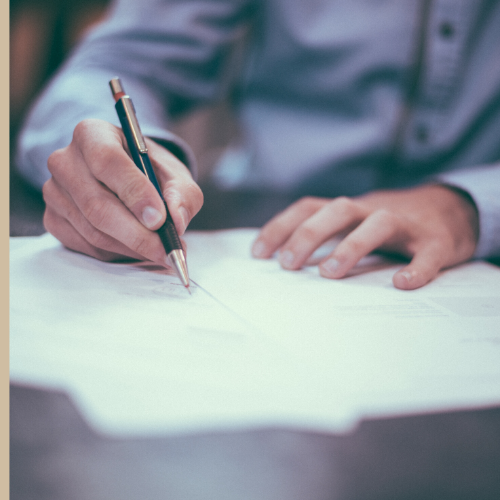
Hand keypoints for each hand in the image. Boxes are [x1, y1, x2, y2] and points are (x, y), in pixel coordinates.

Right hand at [43, 118, 202, 265]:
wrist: (128, 179)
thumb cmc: (151, 172)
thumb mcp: (175, 175)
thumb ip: (182, 194)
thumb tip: (177, 221)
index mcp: (93, 134)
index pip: (107, 161)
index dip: (134, 193)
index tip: (159, 219)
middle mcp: (65, 161)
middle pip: (97, 205)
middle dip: (137, 234)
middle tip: (166, 249)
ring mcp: (54, 192)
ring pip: (93, 231)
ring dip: (132, 247)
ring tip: (160, 251)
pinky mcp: (54, 219)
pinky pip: (87, 246)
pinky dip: (118, 253)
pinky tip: (138, 249)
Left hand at [251, 185, 478, 289]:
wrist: (451, 210)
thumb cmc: (389, 225)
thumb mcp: (354, 224)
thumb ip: (327, 236)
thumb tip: (283, 263)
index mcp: (350, 210)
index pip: (309, 208)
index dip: (281, 226)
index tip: (258, 253)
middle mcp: (373, 211)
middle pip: (338, 210)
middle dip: (309, 234)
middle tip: (287, 265)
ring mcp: (406, 224)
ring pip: (379, 224)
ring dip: (352, 246)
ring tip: (329, 273)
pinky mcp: (437, 241)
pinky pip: (428, 253)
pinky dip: (417, 268)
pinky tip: (402, 284)